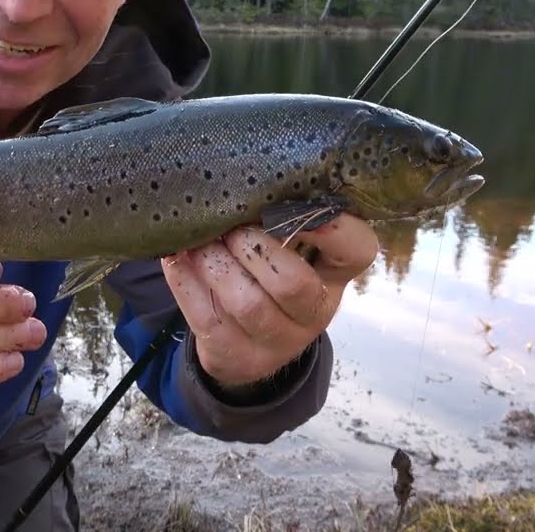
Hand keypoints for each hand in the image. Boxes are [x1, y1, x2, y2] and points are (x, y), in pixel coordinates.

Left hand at [161, 213, 378, 388]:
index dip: (332, 227)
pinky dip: (186, 281)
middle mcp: (314, 313)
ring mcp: (276, 341)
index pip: (357, 250)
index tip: (298, 203)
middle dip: (252, 247)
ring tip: (197, 241)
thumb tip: (245, 177)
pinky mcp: (237, 356)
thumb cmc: (268, 269)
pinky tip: (177, 257)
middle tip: (229, 227)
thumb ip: (281, 215)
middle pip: (292, 283)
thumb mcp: (290, 246)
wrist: (245, 338)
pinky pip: (206, 319)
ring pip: (246, 304)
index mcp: (334, 274)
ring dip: (215, 263)